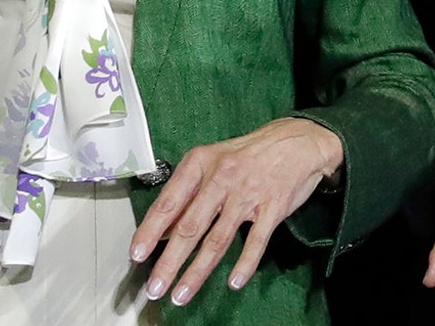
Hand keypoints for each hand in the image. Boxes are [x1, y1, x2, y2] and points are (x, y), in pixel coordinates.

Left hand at [129, 117, 342, 305]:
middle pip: (190, 227)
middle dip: (170, 262)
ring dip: (198, 271)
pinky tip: (234, 282)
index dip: (151, 231)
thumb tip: (162, 230)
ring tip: (182, 293)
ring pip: (217, 239)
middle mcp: (221, 178)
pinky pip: (256, 241)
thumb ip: (188, 193)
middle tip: (155, 287)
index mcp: (199, 163)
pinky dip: (245, 264)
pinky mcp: (272, 207)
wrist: (296, 141)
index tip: (137, 254)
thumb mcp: (211, 161)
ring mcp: (248, 194)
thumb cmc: (247, 154)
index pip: (169, 202)